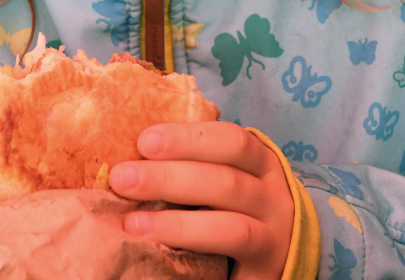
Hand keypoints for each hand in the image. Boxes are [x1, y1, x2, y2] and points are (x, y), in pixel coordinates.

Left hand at [109, 122, 293, 279]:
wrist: (281, 255)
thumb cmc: (239, 207)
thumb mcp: (228, 178)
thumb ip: (196, 165)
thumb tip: (135, 154)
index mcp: (261, 162)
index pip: (231, 140)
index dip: (188, 138)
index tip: (144, 140)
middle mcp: (273, 196)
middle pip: (226, 182)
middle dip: (170, 177)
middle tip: (123, 178)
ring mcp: (273, 236)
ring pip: (231, 226)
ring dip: (177, 223)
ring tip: (132, 223)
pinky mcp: (265, 270)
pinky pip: (232, 258)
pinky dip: (194, 249)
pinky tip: (160, 249)